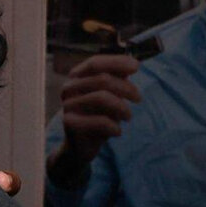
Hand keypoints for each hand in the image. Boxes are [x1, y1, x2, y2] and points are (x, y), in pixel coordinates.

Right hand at [54, 53, 142, 175]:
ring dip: (122, 107)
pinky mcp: (70, 123)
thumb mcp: (110, 95)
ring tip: (128, 117)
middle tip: (138, 98)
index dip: (116, 62)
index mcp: (76, 77)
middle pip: (103, 79)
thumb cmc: (98, 115)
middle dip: (126, 88)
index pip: (95, 63)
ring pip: (101, 97)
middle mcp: (69, 88)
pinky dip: (114, 127)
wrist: (81, 145)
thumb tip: (132, 63)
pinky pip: (99, 120)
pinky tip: (117, 132)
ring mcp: (67, 105)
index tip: (136, 67)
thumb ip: (118, 78)